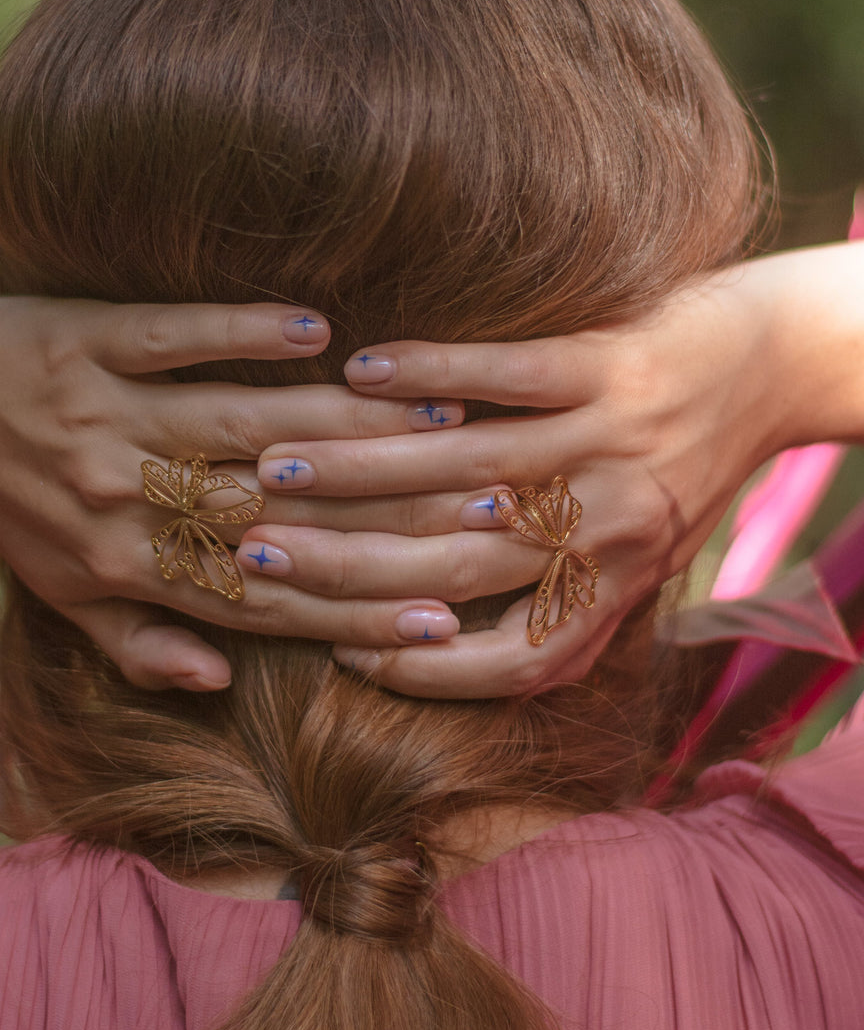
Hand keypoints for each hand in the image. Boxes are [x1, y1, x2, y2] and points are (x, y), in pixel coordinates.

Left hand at [0, 297, 464, 689]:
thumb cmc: (17, 507)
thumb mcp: (67, 595)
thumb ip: (142, 644)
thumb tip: (217, 682)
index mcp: (123, 568)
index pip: (258, 601)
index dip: (352, 610)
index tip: (441, 615)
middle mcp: (122, 499)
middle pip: (270, 512)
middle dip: (378, 514)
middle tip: (479, 504)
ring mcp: (105, 414)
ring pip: (239, 425)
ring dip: (341, 425)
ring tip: (433, 418)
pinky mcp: (89, 339)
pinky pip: (175, 337)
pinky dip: (244, 332)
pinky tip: (318, 330)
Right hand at [241, 256, 815, 696]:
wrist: (776, 368)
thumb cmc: (690, 470)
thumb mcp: (637, 560)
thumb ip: (562, 605)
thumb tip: (446, 636)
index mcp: (617, 593)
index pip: (507, 661)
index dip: (416, 667)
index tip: (333, 652)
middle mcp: (613, 530)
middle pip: (459, 563)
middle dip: (346, 563)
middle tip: (253, 551)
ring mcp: (613, 443)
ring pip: (466, 466)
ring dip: (360, 467)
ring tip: (276, 464)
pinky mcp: (612, 362)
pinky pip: (508, 371)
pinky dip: (430, 371)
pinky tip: (360, 370)